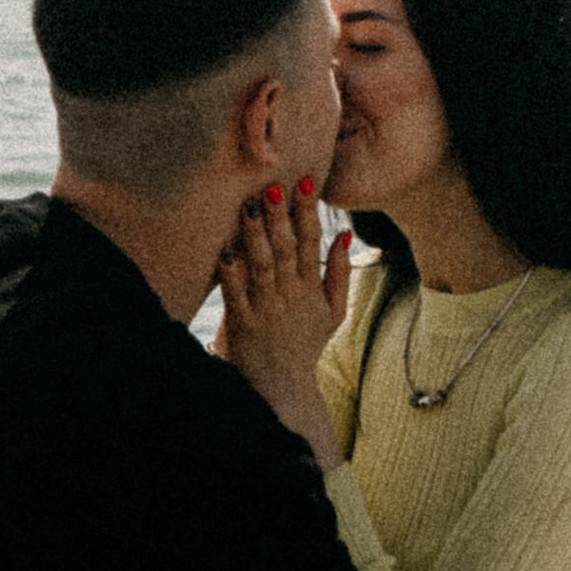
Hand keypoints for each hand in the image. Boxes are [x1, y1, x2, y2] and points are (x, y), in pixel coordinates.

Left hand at [214, 183, 351, 458]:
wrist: (284, 389)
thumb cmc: (305, 345)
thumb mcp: (334, 312)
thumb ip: (339, 273)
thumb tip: (344, 233)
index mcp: (310, 288)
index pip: (311, 242)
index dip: (308, 211)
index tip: (306, 181)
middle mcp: (291, 296)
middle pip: (285, 249)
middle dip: (280, 216)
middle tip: (273, 185)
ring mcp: (267, 310)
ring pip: (263, 267)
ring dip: (256, 237)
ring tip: (249, 208)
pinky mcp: (244, 326)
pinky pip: (237, 296)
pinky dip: (232, 275)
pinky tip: (226, 252)